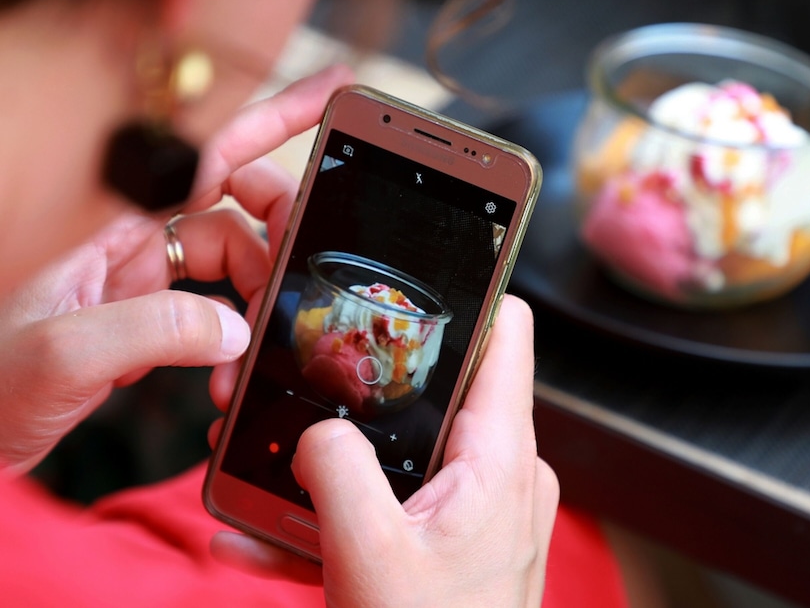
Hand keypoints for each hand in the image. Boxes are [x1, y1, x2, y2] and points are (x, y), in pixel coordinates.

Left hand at [0, 65, 353, 474]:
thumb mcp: (62, 354)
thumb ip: (152, 332)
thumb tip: (237, 329)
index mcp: (109, 219)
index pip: (209, 149)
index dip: (276, 116)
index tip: (333, 97)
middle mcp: (130, 237)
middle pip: (237, 206)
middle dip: (279, 241)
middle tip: (297, 289)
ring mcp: (141, 278)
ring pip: (235, 263)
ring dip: (257, 310)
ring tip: (244, 363)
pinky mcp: (148, 317)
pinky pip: (217, 310)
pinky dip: (234, 341)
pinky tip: (224, 377)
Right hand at [211, 295, 559, 607]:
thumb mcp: (367, 554)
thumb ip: (334, 470)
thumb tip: (314, 431)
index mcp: (503, 457)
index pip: (509, 333)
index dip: (471, 289)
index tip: (422, 265)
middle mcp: (509, 472)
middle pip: (450, 384)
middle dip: (383, 379)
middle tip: (319, 370)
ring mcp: (491, 506)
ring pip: (422, 443)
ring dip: (360, 450)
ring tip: (289, 457)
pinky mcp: (468, 537)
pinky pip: (414, 495)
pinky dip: (363, 500)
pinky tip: (290, 524)